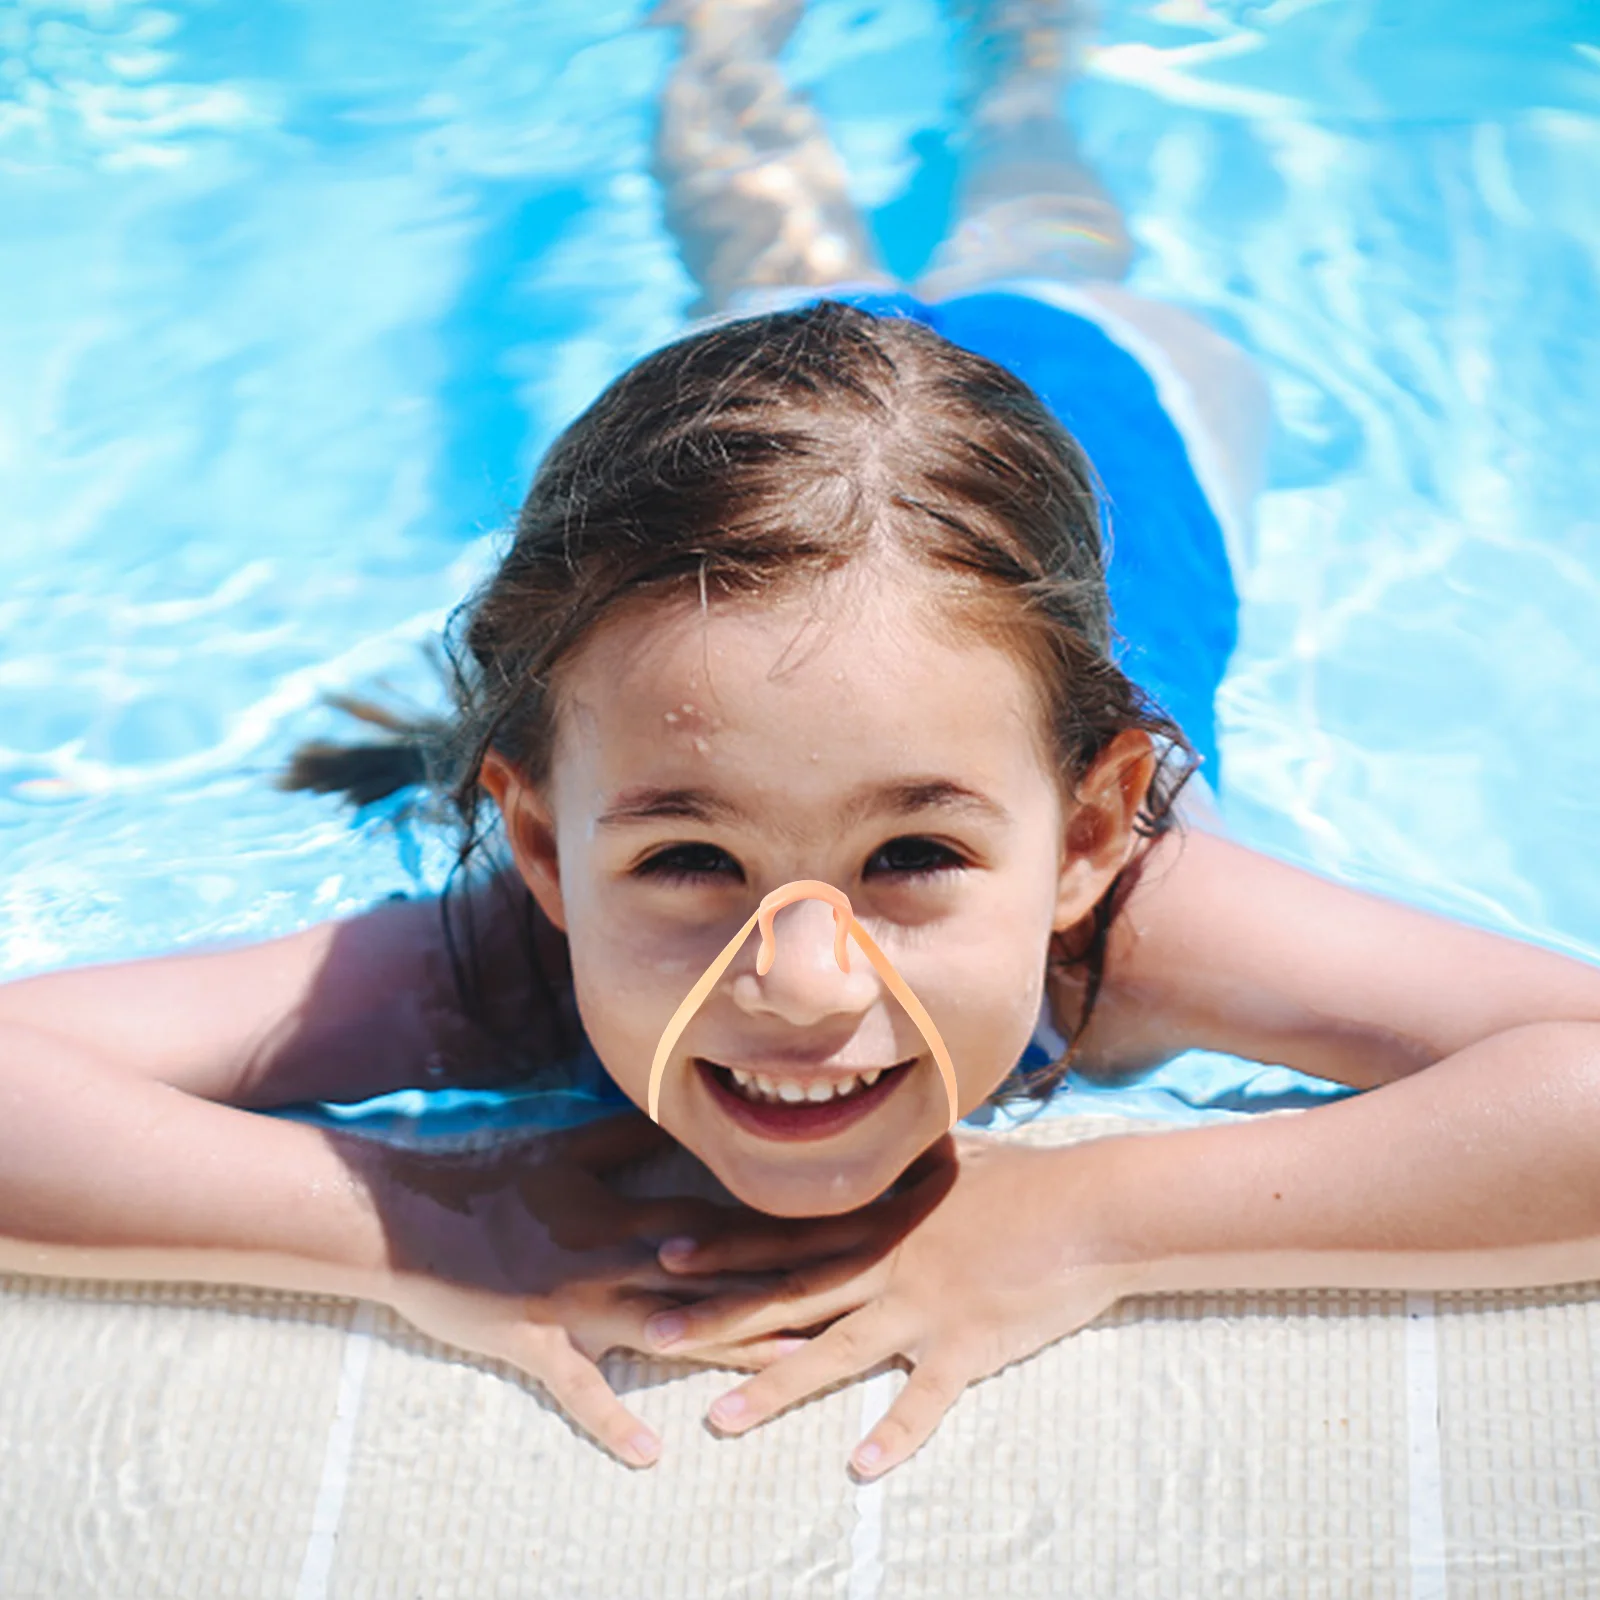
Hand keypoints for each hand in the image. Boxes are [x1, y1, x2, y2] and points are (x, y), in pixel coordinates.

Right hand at [359, 1111, 811, 1467]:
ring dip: (729, 1347)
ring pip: (667, 1328)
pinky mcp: (534, 1343)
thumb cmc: (491, 1181)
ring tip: (793, 1365)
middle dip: (784, 1284)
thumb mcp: (567, 1150)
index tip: (836, 1226)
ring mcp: (575, 1303)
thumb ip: (629, 1135)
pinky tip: (652, 1452)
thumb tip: (679, 1114)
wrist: (409, 1218)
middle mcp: (613, 1257)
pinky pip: (578, 1387)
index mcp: (625, 1211)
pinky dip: (611, 1418)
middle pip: (714, 1275)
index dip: (783, 1224)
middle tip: (852, 1294)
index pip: (722, 1221)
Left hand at [643, 1129, 1145, 1477]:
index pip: (788, 1236)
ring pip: (834, 1351)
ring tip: (719, 1420)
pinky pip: (925, 1399)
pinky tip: (859, 1468)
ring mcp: (924, 1306)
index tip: (665, 1253)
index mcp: (881, 1221)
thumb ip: (914, 1154)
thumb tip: (897, 1130)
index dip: (725, 1246)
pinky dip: (894, 1433)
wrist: (1092, 1208)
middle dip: (718, 1316)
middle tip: (652, 1333)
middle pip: (789, 1294)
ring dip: (774, 1386)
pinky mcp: (968, 1344)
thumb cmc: (1029, 1178)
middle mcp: (888, 1264)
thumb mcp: (959, 1155)